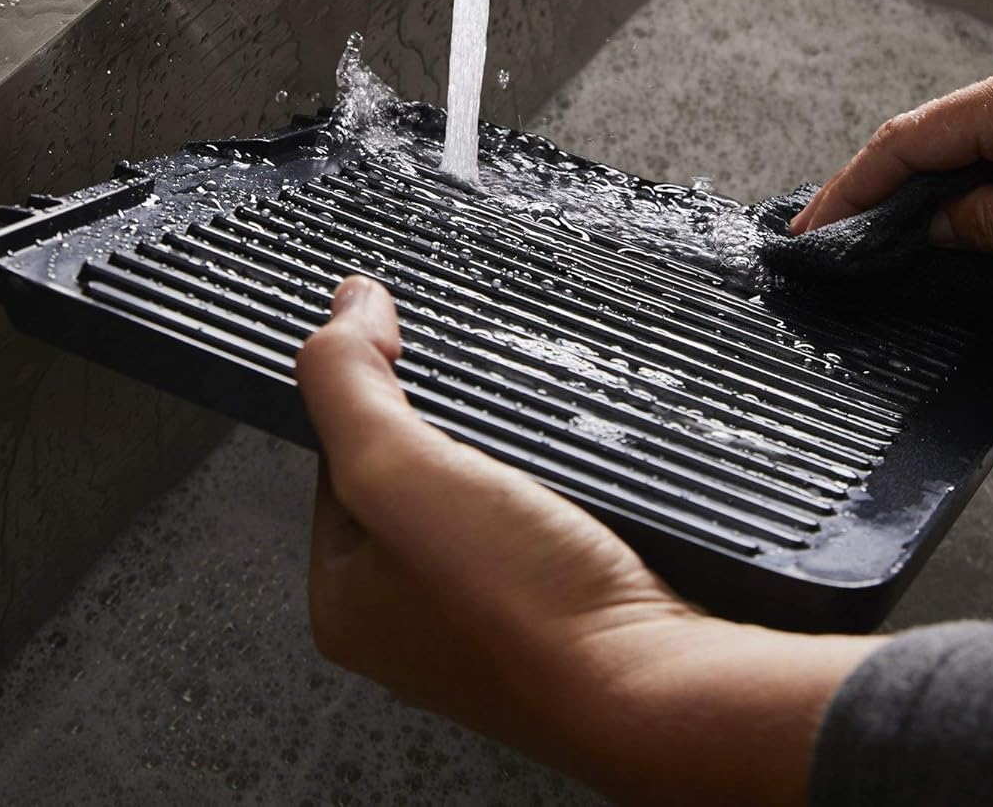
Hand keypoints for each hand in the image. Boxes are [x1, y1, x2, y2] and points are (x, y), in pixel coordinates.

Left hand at [294, 276, 876, 805]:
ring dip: (508, 457)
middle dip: (450, 429)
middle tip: (488, 422)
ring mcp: (485, 620)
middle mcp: (407, 619)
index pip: (334, 457)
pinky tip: (577, 491)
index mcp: (345, 599)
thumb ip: (350, 381)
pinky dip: (557, 494)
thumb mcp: (397, 469)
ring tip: (536, 453)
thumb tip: (347, 305)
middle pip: (411, 472)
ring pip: (482, 492)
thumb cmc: (523, 609)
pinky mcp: (555, 614)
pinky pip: (540, 523)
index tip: (406, 359)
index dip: (369, 397)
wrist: (658, 689)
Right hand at [791, 39, 992, 297]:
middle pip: (944, 130)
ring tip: (917, 236)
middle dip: (893, 185)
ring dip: (949, 181)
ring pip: (988, 132)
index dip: (852, 188)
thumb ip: (992, 226)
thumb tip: (937, 224)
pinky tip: (989, 212)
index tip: (816, 225)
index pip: (909, 141)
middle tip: (854, 238)